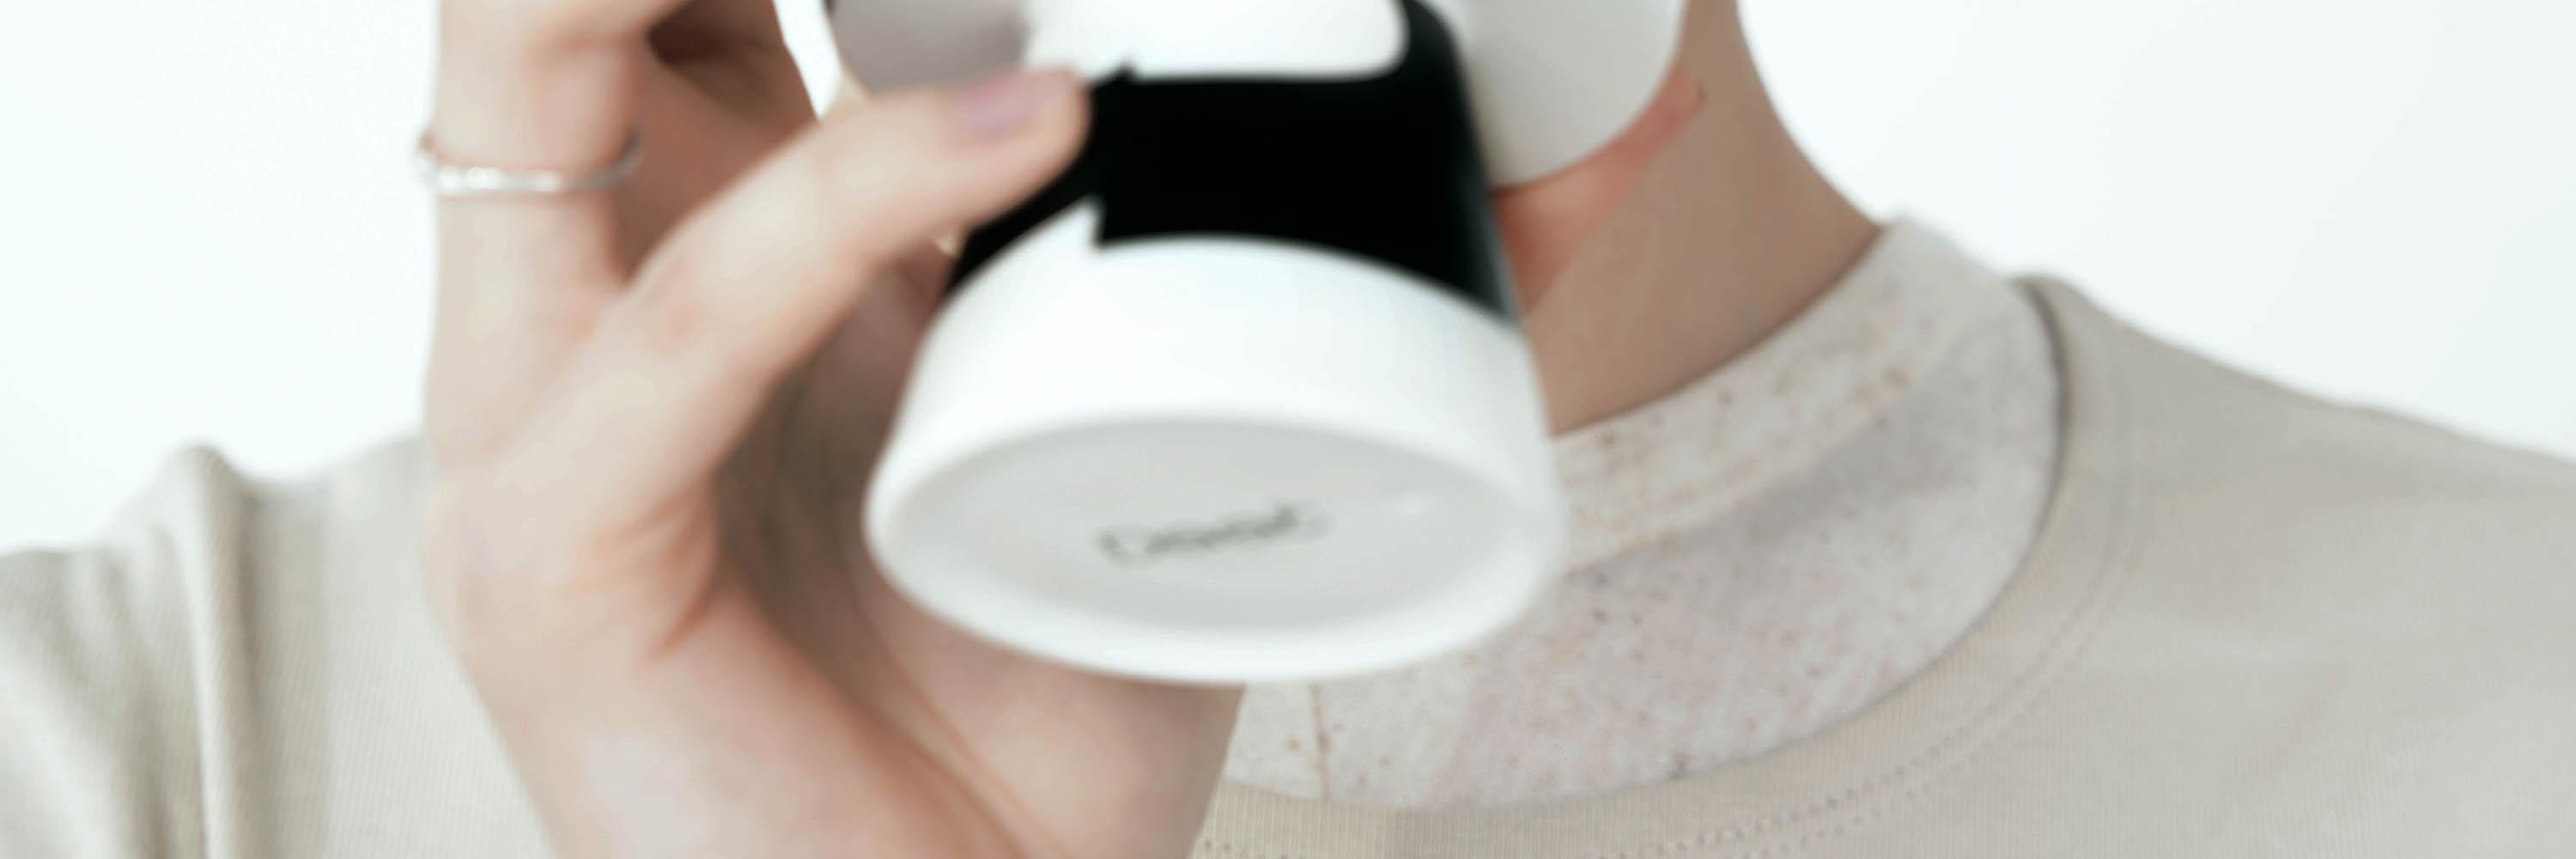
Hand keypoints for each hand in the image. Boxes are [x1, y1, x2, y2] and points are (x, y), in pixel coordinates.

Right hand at [419, 0, 1701, 855]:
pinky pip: (674, 336)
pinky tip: (1034, 132)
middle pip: (561, 3)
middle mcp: (595, 296)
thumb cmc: (1045, 700)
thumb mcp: (1177, 425)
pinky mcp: (551, 554)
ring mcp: (540, 419)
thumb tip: (1571, 127)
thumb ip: (1299, 264)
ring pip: (529, 71)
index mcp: (718, 244)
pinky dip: (849, 204)